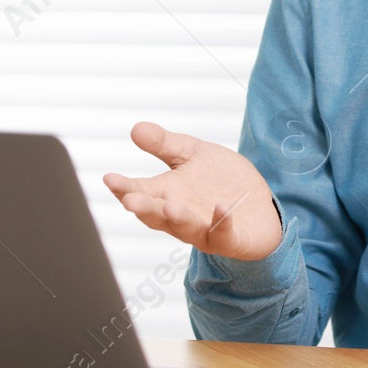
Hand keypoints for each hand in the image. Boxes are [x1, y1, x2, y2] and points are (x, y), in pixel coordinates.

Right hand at [103, 122, 282, 259]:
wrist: (258, 203)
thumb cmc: (219, 181)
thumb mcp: (194, 154)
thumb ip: (166, 145)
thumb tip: (136, 128)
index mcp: (167, 195)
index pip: (140, 192)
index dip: (124, 187)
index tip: (110, 178)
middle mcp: (180, 216)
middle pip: (157, 215)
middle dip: (144, 208)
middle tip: (130, 200)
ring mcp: (204, 230)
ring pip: (186, 228)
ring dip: (178, 219)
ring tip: (171, 207)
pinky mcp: (231, 239)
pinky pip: (225, 234)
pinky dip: (222, 223)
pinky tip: (222, 208)